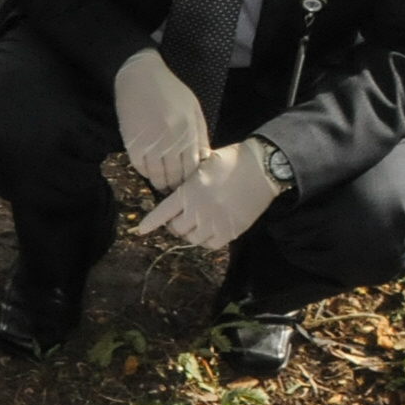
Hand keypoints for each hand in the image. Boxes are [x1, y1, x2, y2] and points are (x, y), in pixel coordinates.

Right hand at [110, 50, 211, 194]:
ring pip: (157, 174)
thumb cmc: (170, 91)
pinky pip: (140, 166)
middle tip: (176, 191)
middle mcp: (170, 140)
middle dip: (176, 186)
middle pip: (175, 175)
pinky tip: (150, 172)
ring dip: (160, 183)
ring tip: (163, 185)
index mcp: (188, 132)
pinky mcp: (132, 142)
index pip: (193, 168)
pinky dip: (145, 172)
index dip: (191, 180)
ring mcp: (150, 142)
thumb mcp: (193, 110)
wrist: (140, 76)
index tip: (190, 185)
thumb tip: (205, 160)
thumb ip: (200, 135)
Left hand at [136, 139, 282, 252]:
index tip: (141, 230)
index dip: (150, 223)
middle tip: (178, 219)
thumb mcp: (203, 164)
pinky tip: (208, 232)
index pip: (162, 213)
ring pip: (192, 239)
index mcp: (189, 192)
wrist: (263, 168)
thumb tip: (177, 191)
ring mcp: (216, 222)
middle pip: (176, 228)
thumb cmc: (232, 160)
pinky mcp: (232, 231)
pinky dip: (206, 240)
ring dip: (189, 233)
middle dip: (174, 225)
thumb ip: (189, 181)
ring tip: (193, 225)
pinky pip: (211, 244)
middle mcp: (199, 210)